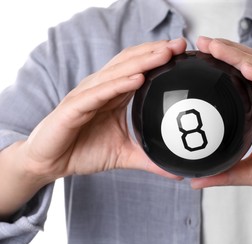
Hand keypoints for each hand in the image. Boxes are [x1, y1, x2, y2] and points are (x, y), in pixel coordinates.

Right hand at [22, 39, 186, 181]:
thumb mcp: (125, 155)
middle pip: (130, 63)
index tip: (183, 52)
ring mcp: (87, 95)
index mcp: (113, 95)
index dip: (158, 58)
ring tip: (164, 54)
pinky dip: (118, 84)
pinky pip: (98, 93)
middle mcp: (101, 89)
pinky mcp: (73, 107)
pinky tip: (137, 79)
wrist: (50, 163)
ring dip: (142, 62)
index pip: (138, 68)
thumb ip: (150, 159)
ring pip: (116, 73)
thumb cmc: (84, 151)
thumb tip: (178, 172)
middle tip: (179, 44)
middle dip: (155, 51)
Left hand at [191, 37, 251, 202]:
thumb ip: (227, 173)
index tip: (195, 62)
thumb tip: (195, 181)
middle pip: (248, 68)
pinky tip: (244, 67)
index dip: (219, 69)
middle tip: (201, 43)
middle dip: (224, 52)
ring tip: (215, 47)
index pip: (238, 82)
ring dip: (238, 56)